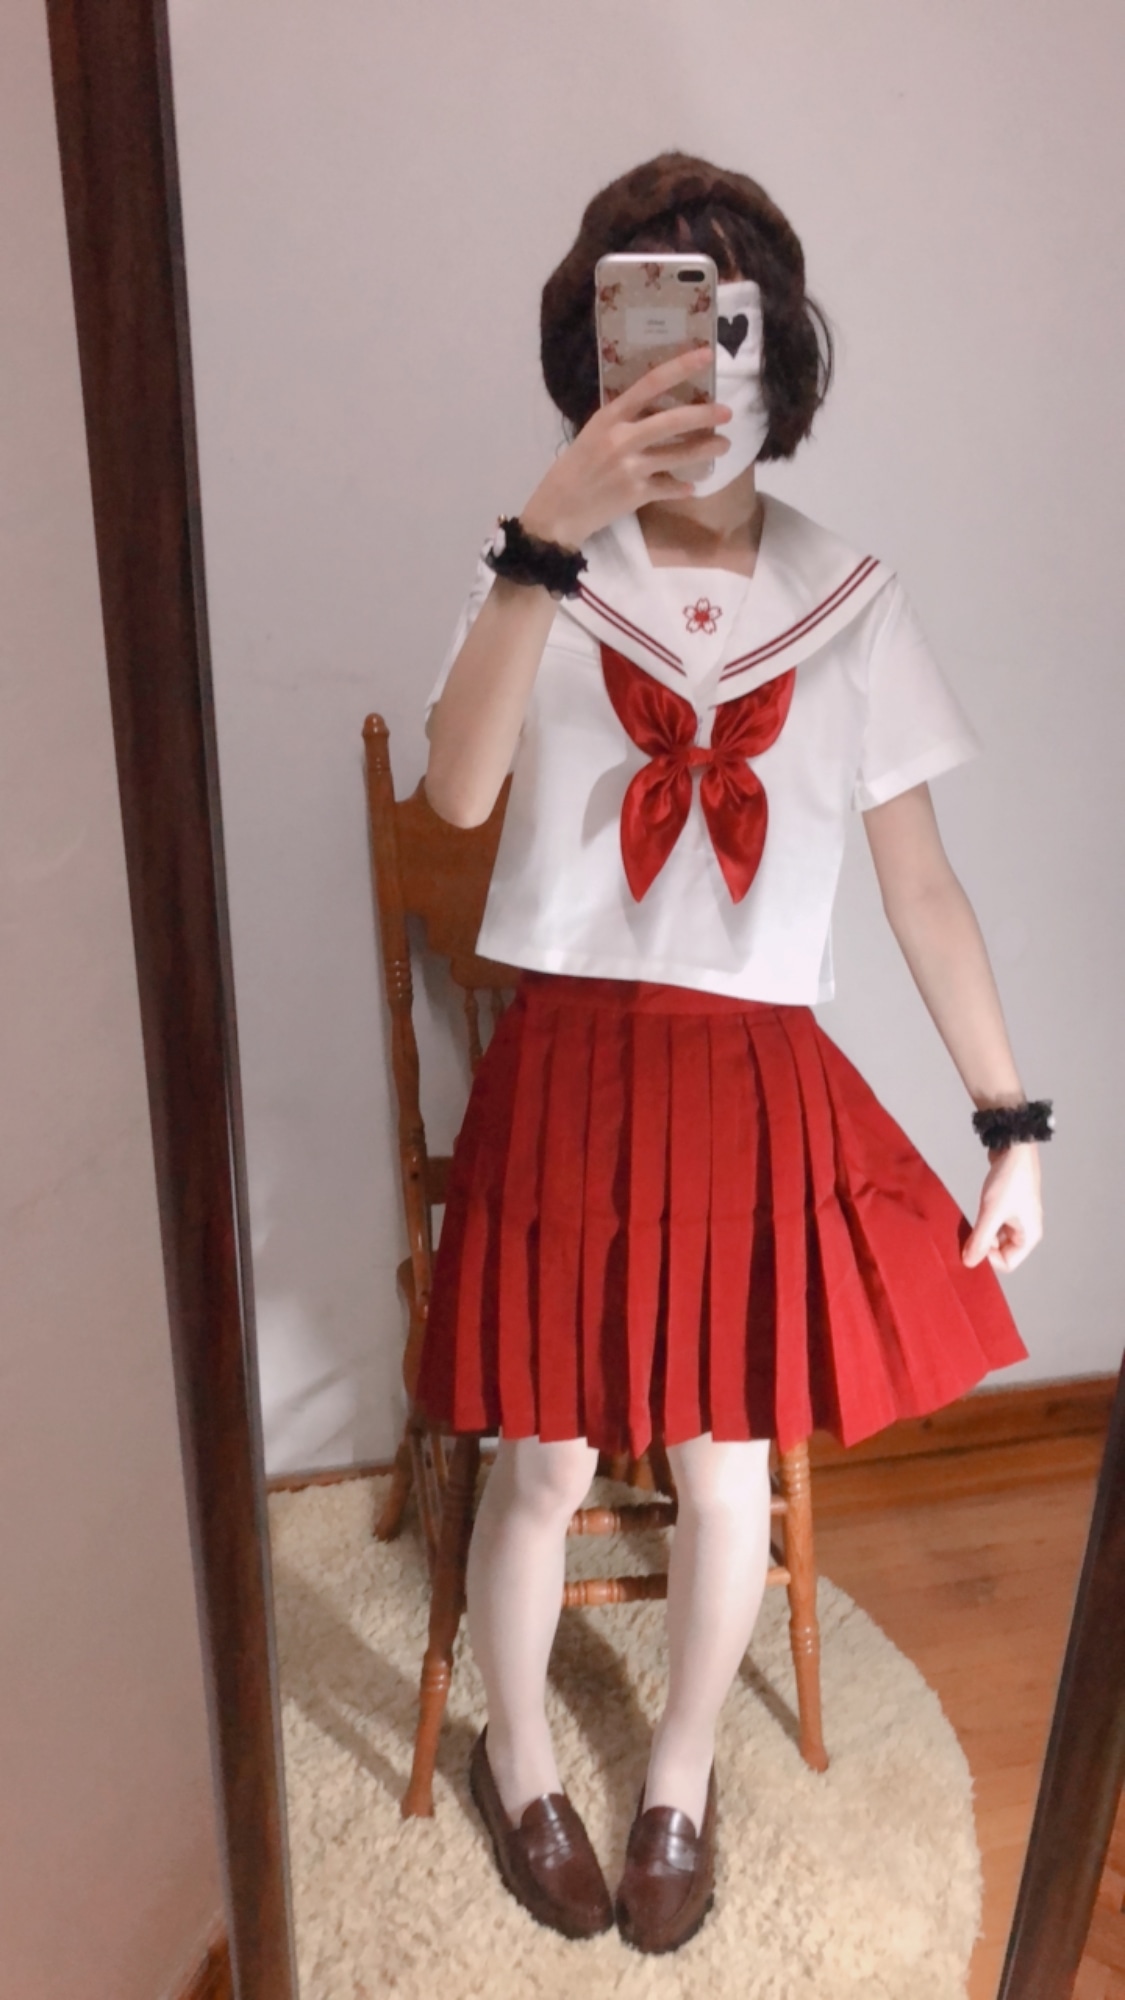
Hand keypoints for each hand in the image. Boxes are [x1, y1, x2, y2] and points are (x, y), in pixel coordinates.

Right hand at [519, 346, 730, 548]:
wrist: (559, 510)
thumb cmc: (577, 466)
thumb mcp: (594, 432)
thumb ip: (623, 419)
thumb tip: (657, 404)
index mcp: (610, 416)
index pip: (649, 384)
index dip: (680, 367)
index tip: (705, 355)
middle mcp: (621, 439)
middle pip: (671, 422)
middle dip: (704, 415)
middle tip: (728, 412)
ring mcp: (630, 468)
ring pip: (678, 456)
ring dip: (705, 450)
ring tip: (724, 445)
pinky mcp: (636, 494)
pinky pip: (669, 487)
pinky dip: (682, 487)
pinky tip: (691, 486)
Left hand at [962, 1143, 1043, 1272]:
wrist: (1014, 1147)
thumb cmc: (1009, 1180)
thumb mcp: (992, 1212)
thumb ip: (980, 1240)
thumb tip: (969, 1263)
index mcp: (1029, 1236)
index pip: (1007, 1263)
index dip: (988, 1259)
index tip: (972, 1245)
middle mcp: (1025, 1230)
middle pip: (1001, 1251)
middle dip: (983, 1247)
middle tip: (966, 1236)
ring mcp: (1017, 1218)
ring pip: (996, 1237)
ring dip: (981, 1234)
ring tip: (968, 1224)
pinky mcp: (1007, 1207)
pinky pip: (993, 1224)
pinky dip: (982, 1223)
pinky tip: (972, 1215)